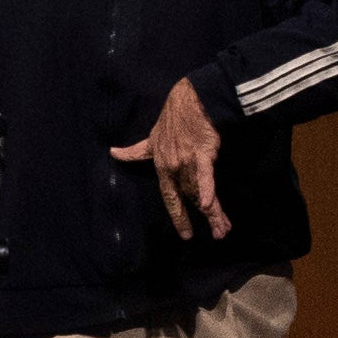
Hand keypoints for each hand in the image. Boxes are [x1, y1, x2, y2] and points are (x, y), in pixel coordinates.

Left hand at [112, 80, 229, 239]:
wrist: (190, 100)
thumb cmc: (172, 118)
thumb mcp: (151, 138)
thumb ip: (136, 151)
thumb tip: (113, 152)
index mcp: (161, 166)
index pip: (169, 197)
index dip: (178, 216)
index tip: (186, 234)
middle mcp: (172, 167)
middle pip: (190, 199)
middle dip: (203, 220)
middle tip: (217, 236)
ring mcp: (187, 161)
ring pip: (201, 192)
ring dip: (215, 212)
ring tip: (224, 229)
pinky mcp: (202, 153)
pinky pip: (204, 175)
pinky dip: (206, 189)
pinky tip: (208, 204)